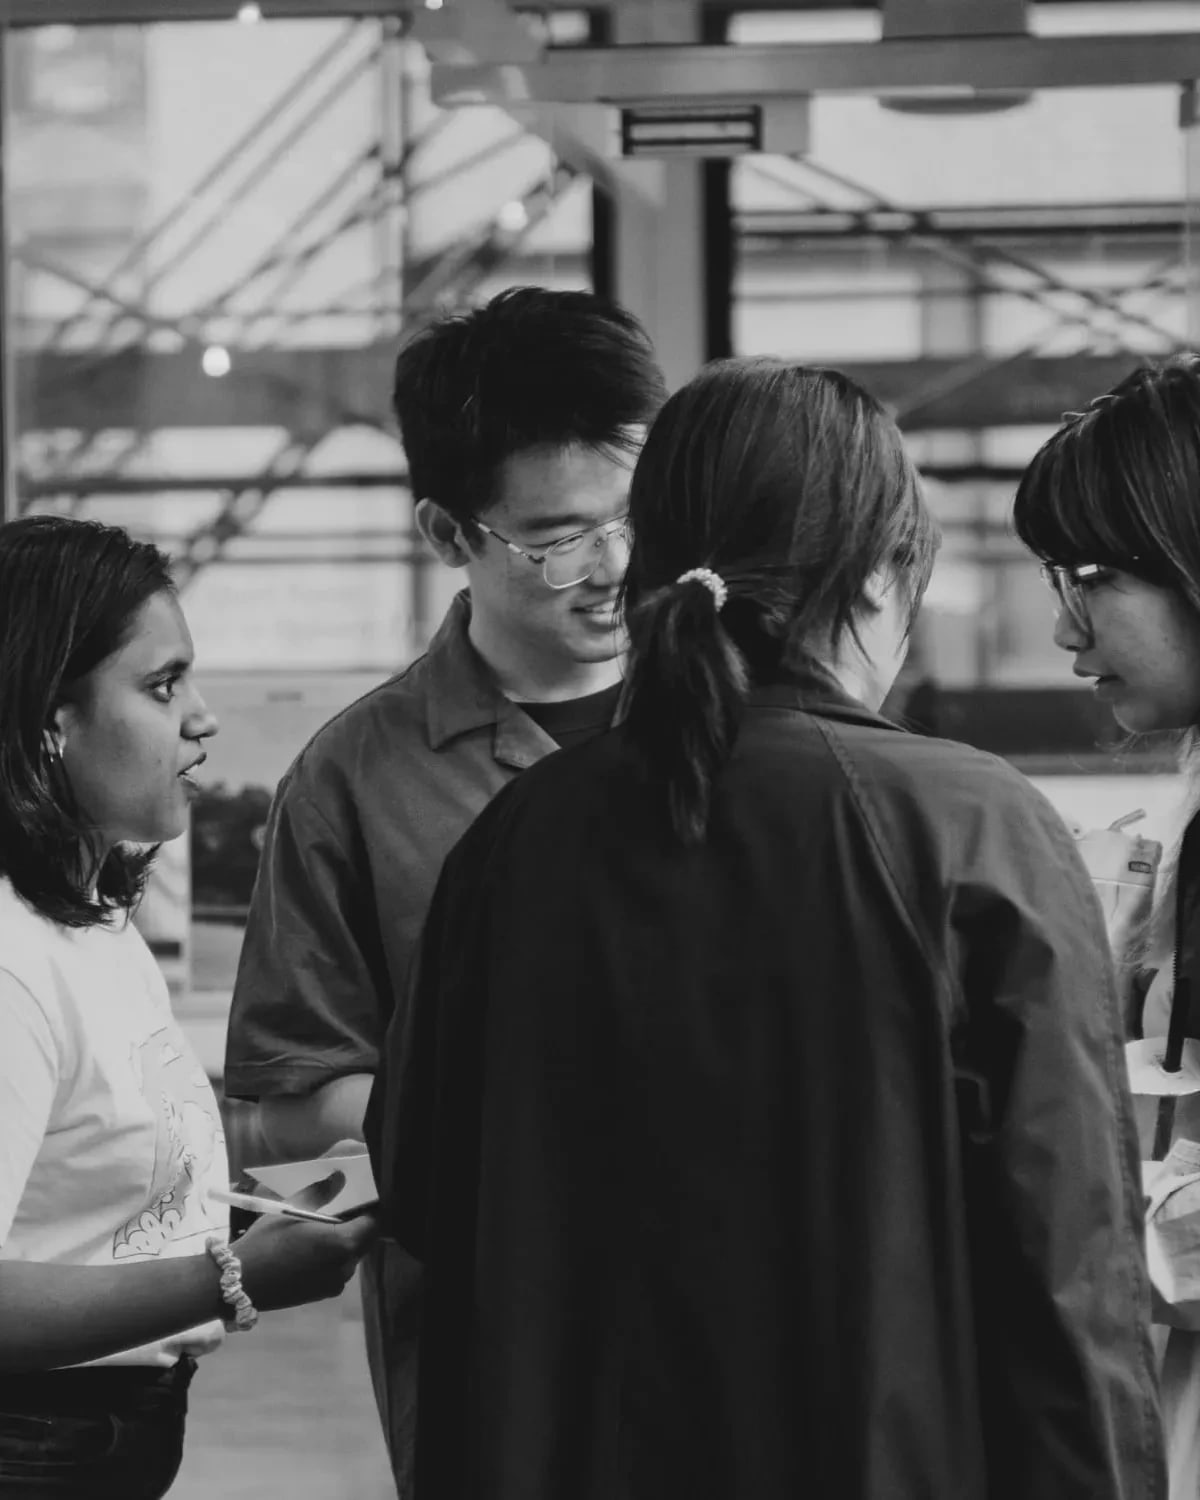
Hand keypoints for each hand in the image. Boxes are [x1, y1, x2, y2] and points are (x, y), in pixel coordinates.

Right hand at [235, 1168, 377, 1312]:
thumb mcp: (292, 1209)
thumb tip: (341, 1177)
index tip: (365, 1195)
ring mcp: (336, 1284)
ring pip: (353, 1255)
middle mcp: (346, 1267)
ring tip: (327, 1225)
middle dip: (360, 1223)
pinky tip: (315, 1247)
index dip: (373, 1208)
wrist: (241, 1283)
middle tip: (345, 1207)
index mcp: (343, 1244)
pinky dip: (334, 1255)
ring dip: (347, 1240)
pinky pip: (339, 1268)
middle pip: (366, 1240)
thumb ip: (321, 1192)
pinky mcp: (324, 1294)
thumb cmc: (267, 1242)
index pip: (375, 1222)